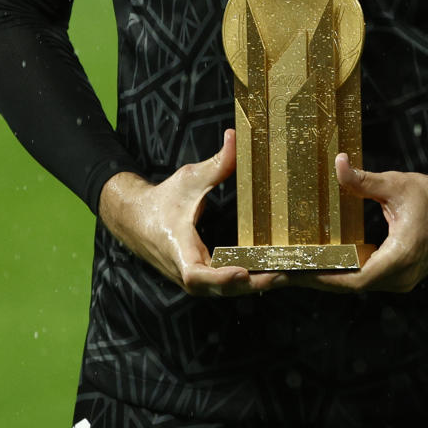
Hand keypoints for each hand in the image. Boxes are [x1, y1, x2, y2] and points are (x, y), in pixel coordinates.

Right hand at [97, 129, 283, 296]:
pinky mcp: (206, 278)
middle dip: (254, 282)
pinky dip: (253, 280)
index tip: (241, 272)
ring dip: (258, 284)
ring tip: (291, 274)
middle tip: (285, 273)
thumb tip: (236, 137)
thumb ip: (216, 164)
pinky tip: (280, 271)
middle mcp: (188, 272)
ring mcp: (198, 280)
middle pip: (222, 289)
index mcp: (179, 251)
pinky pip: (230, 285)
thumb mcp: (189, 179)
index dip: (219, 277)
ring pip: (229, 291)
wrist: (136, 220)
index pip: (196, 275)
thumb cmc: (163, 200)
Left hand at [297, 157, 427, 293]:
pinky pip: (364, 279)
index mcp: (400, 258)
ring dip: (326, 279)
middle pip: (349, 286)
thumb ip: (364, 181)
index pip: (354, 279)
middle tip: (278, 274)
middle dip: (314, 280)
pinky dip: (342, 274)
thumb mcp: (396, 184)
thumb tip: (337, 165)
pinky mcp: (400, 276)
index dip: (322, 278)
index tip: (294, 273)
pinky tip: (319, 265)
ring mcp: (401, 280)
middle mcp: (401, 277)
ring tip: (291, 272)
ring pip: (355, 285)